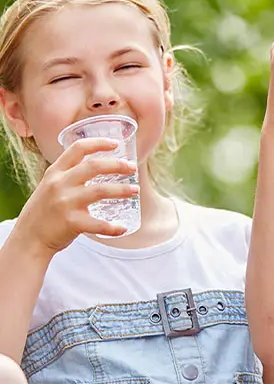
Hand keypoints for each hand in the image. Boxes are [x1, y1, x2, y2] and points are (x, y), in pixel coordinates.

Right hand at [12, 138, 138, 258]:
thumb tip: (100, 164)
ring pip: (100, 190)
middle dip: (117, 165)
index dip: (99, 143)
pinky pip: (97, 224)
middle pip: (94, 166)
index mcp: (55, 172)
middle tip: (132, 167)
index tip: (116, 143)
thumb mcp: (50, 186)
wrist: (27, 240)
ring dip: (122, 190)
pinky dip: (112, 227)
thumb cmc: (44, 211)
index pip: (78, 148)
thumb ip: (69, 175)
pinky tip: (123, 227)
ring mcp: (65, 203)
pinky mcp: (70, 223)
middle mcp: (59, 184)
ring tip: (135, 190)